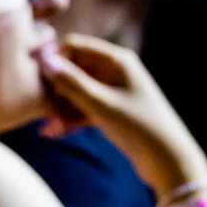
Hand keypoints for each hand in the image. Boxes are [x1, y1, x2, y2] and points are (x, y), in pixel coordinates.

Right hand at [35, 35, 206, 196]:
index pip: (75, 46)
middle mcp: (115, 70)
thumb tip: (44, 60)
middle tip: (43, 111)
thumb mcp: (101, 104)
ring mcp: (114, 91)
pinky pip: (85, 107)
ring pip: (77, 91)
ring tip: (49, 128)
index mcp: (117, 60)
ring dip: (62, 107)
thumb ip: (71, 82)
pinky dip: (72, 118)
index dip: (55, 61)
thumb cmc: (138, 127)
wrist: (168, 160)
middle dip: (56, 90)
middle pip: (74, 69)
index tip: (38, 82)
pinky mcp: (113, 110)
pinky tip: (56, 132)